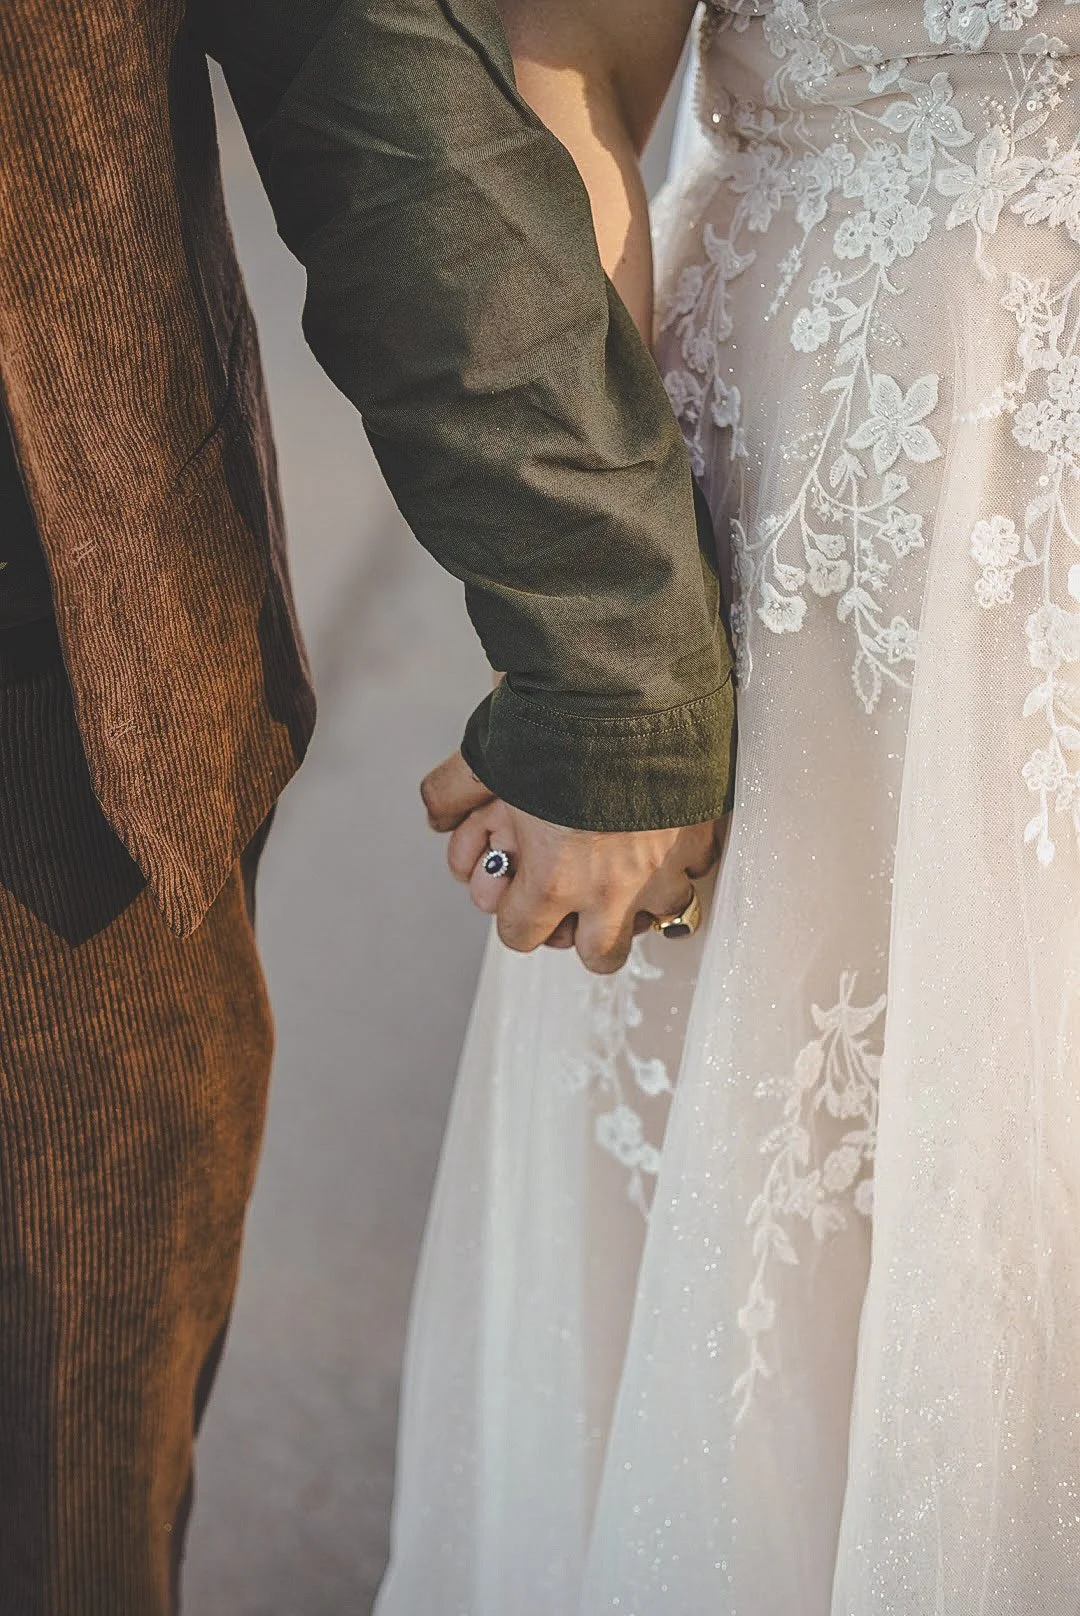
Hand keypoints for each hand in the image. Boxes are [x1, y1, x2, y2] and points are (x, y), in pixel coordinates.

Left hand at [421, 752, 720, 974]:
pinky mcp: (702, 837)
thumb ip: (454, 792)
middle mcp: (610, 887)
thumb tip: (435, 815)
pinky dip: (686, 859)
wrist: (625, 685)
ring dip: (647, 906)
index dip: (518, 920)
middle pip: (600, 956)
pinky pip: (699, 868)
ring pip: (662, 923)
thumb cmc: (551, 722)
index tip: (524, 902)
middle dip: (588, 938)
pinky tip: (671, 835)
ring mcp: (663, 868)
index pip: (522, 936)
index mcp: (552, 878)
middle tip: (584, 908)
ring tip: (635, 876)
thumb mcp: (487, 757)